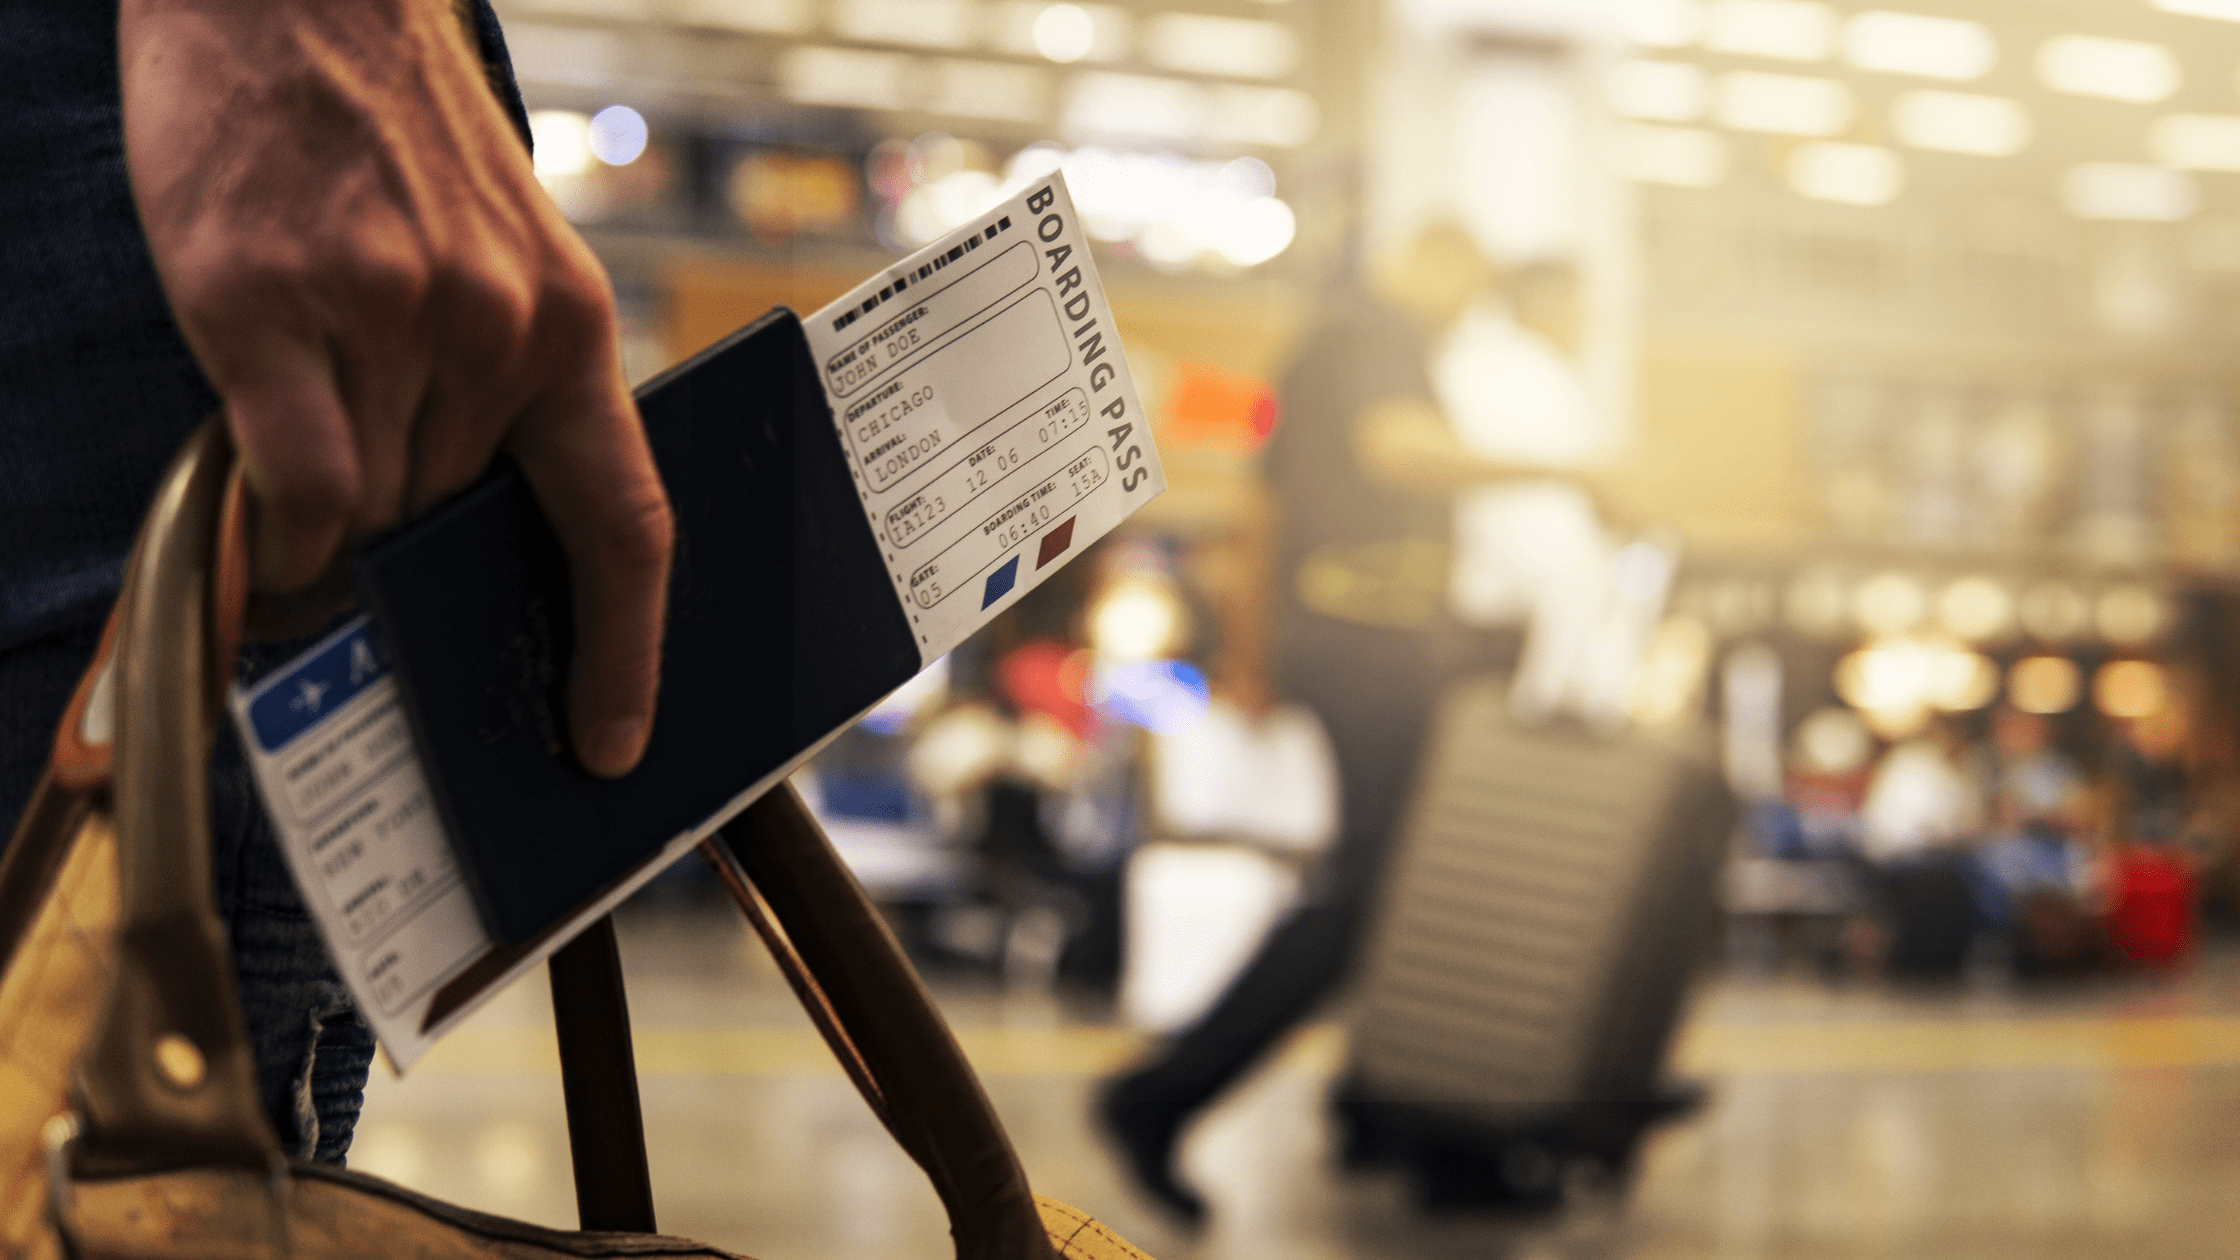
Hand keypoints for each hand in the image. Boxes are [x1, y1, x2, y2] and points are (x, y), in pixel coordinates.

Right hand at [120, 0, 671, 776]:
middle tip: (372, 560)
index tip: (610, 738)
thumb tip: (462, 541)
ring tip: (303, 471)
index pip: (625, 524)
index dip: (625, 649)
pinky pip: (294, 484)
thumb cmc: (396, 141)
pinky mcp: (269, 305)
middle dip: (414, 561)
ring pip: (370, 516)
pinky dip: (277, 531)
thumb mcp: (502, 261)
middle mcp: (493, 332)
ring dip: (334, 532)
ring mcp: (385, 317)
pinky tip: (267, 518)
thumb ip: (500, 394)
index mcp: (571, 328)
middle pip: (457, 530)